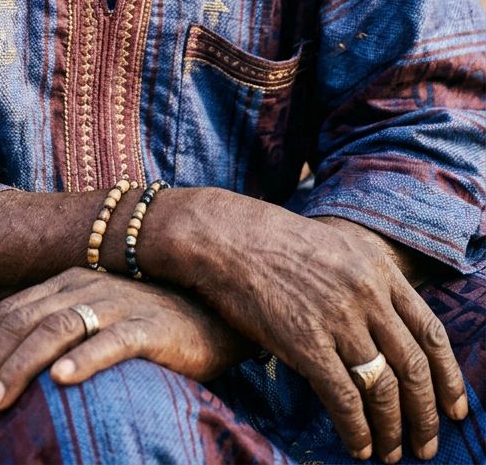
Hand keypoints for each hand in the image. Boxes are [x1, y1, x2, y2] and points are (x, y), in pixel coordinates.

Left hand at [0, 267, 245, 420]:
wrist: (211, 313)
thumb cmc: (142, 317)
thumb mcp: (83, 306)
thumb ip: (35, 311)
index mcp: (66, 281)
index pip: (9, 312)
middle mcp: (86, 285)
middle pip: (24, 323)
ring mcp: (117, 304)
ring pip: (56, 330)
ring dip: (21, 366)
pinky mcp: (149, 327)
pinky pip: (112, 341)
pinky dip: (84, 359)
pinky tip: (62, 380)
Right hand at [185, 194, 466, 462]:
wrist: (226, 237)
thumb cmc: (276, 242)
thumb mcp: (338, 245)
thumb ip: (369, 281)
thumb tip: (393, 328)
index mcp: (378, 268)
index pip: (431, 332)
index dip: (448, 378)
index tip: (454, 409)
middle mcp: (366, 292)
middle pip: (413, 366)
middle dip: (426, 414)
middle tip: (427, 445)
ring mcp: (337, 317)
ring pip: (383, 388)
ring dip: (392, 429)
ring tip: (392, 453)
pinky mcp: (306, 342)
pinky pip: (344, 399)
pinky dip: (357, 430)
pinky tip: (360, 446)